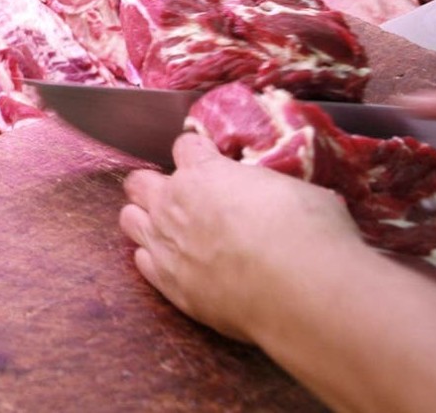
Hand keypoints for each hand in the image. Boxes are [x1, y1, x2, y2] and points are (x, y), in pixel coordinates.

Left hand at [119, 132, 361, 341]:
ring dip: (145, 218)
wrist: (297, 289)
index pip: (184, 146)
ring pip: (130, 220)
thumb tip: (276, 194)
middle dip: (155, 183)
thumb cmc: (305, 230)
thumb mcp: (294, 188)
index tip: (209, 160)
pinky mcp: (168, 285)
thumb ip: (268, 186)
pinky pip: (141, 262)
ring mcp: (165, 245)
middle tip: (181, 195)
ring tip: (170, 228)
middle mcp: (174, 203)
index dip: (197, 151)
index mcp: (205, 172)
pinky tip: (175, 262)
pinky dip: (154, 259)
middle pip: (140, 182)